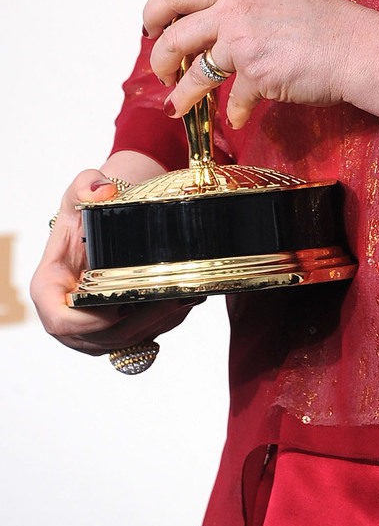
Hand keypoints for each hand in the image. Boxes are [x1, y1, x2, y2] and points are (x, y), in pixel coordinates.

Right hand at [31, 166, 200, 356]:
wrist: (104, 218)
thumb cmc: (88, 206)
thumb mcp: (83, 185)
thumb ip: (87, 183)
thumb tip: (103, 193)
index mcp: (48, 288)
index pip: (61, 321)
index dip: (90, 322)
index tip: (122, 305)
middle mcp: (65, 315)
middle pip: (98, 338)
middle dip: (135, 324)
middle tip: (169, 300)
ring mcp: (89, 328)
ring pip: (122, 341)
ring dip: (154, 325)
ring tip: (181, 299)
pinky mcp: (114, 330)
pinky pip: (138, 337)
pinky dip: (162, 324)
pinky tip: (182, 302)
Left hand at [143, 0, 364, 128]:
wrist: (358, 48)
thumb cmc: (330, 25)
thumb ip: (248, 5)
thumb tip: (224, 21)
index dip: (157, 8)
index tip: (151, 26)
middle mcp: (236, 11)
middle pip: (175, 34)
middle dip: (159, 58)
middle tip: (161, 72)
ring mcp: (244, 43)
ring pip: (194, 72)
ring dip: (182, 94)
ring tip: (177, 105)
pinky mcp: (256, 75)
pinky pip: (235, 100)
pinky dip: (237, 112)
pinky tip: (242, 117)